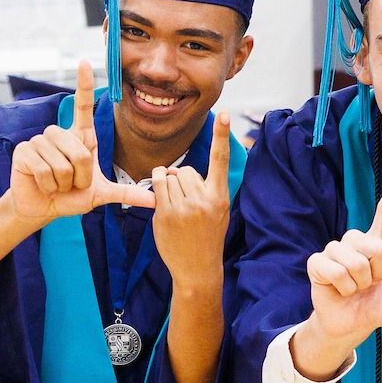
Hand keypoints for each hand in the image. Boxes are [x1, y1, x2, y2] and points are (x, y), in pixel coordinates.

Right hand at [7, 61, 157, 226]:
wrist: (42, 208)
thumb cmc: (70, 197)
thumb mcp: (100, 194)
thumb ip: (126, 194)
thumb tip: (155, 201)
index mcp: (80, 137)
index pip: (83, 107)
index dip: (84, 85)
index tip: (85, 62)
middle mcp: (59, 133)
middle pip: (82, 154)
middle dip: (81, 178)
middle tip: (71, 184)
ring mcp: (39, 140)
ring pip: (64, 165)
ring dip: (64, 183)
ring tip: (57, 184)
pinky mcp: (24, 151)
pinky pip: (45, 171)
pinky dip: (49, 185)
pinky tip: (43, 185)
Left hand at [152, 111, 231, 296]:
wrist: (197, 268)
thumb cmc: (208, 236)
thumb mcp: (218, 211)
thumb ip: (205, 188)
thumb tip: (178, 171)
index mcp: (220, 197)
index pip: (220, 160)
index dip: (223, 135)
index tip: (225, 114)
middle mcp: (203, 200)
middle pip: (185, 169)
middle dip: (181, 179)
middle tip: (186, 200)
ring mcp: (183, 207)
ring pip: (169, 175)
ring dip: (167, 183)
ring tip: (175, 203)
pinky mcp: (165, 214)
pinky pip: (157, 185)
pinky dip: (157, 188)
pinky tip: (163, 204)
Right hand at [295, 168, 381, 377]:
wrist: (355, 324)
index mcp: (379, 242)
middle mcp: (357, 241)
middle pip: (375, 246)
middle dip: (377, 273)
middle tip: (371, 284)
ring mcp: (335, 250)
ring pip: (355, 261)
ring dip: (360, 283)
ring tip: (356, 288)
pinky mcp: (317, 263)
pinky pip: (335, 270)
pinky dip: (343, 287)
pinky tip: (340, 290)